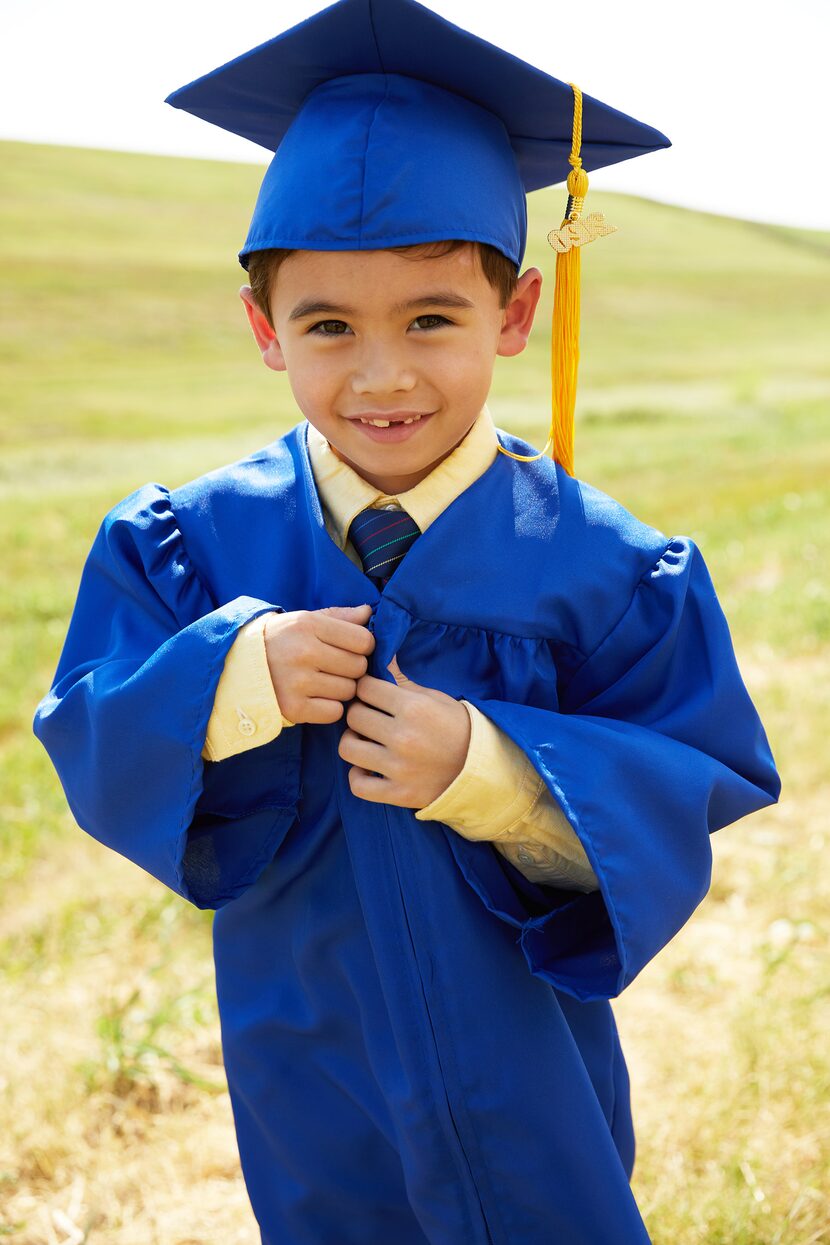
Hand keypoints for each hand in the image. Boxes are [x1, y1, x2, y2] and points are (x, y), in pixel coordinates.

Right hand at [263, 604, 374, 724]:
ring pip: (349, 691)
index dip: (363, 646)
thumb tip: (368, 612)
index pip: (363, 640)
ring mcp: (297, 682)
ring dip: (341, 689)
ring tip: (322, 681)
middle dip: (352, 668)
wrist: (236, 667)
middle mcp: (303, 652)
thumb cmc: (279, 641)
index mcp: (308, 625)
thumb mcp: (304, 620)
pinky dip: (329, 707)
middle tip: (334, 667)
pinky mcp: (293, 708)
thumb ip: (339, 617)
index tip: (350, 649)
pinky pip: (334, 712)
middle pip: (358, 667)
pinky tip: (315, 698)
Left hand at [338, 654, 471, 807]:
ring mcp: (399, 768)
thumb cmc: (458, 727)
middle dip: (360, 712)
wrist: (484, 767)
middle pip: (354, 715)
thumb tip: (381, 655)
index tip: (372, 694)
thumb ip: (402, 681)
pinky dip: (358, 775)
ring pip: (348, 748)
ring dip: (353, 741)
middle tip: (370, 717)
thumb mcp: (434, 697)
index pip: (365, 688)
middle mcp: (403, 737)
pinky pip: (358, 785)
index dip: (366, 688)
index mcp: (414, 708)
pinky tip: (368, 768)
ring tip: (365, 741)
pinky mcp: (399, 793)